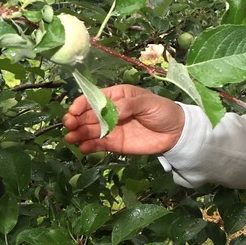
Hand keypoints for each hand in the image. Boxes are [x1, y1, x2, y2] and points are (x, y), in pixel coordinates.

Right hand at [63, 84, 185, 154]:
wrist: (175, 132)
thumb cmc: (162, 110)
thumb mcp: (147, 102)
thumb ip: (129, 105)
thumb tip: (111, 112)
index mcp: (116, 96)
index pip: (93, 98)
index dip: (82, 103)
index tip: (74, 110)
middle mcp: (109, 112)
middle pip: (87, 115)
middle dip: (76, 119)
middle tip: (70, 125)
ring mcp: (110, 128)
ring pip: (89, 130)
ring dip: (78, 133)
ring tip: (71, 138)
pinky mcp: (114, 143)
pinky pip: (98, 144)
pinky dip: (88, 146)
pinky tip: (82, 148)